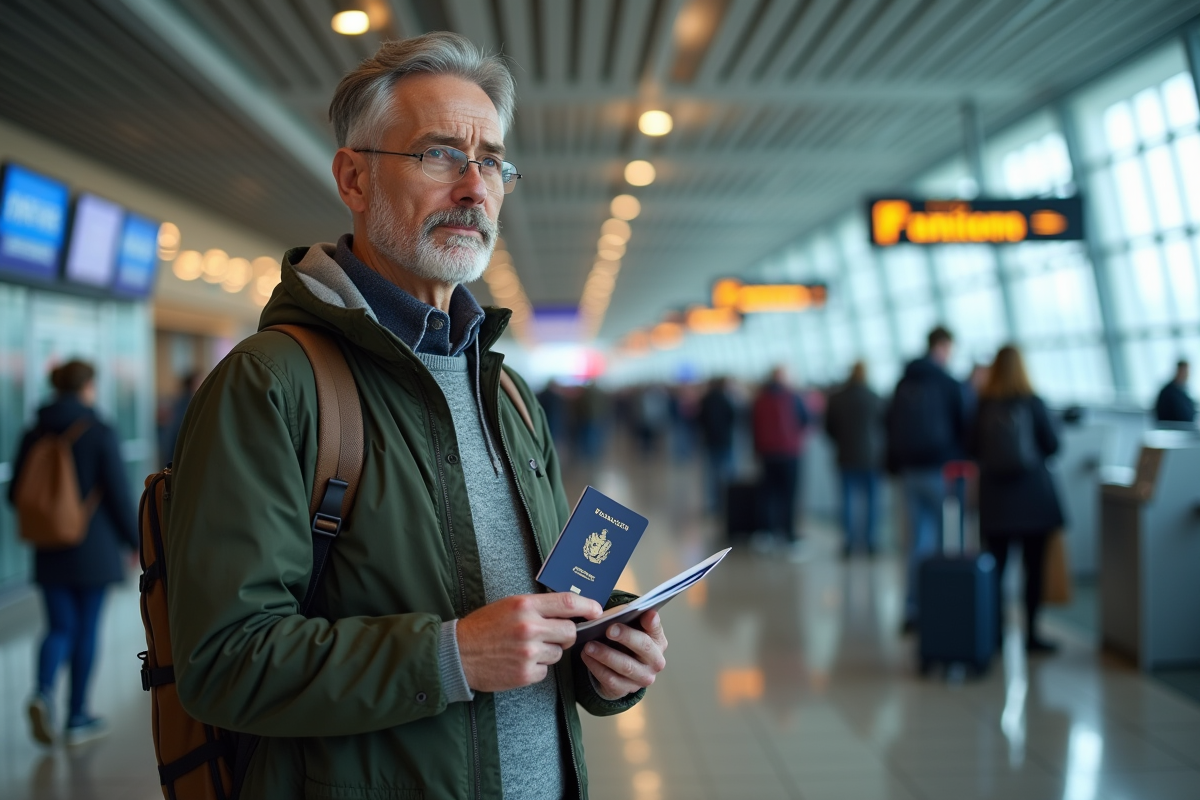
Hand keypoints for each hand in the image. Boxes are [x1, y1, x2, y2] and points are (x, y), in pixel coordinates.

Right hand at [457, 593, 601, 692]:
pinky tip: (518, 663)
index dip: (588, 606)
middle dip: (566, 635)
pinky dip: (536, 668)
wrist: (458, 654)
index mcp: (525, 605)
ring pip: (559, 653)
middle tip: (553, 636)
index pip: (568, 602)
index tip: (597, 611)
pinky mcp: (525, 673)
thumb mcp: (509, 606)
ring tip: (525, 649)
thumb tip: (568, 610)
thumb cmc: (483, 627)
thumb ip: (537, 607)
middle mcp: (529, 627)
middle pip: (570, 632)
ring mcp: (528, 652)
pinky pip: (545, 670)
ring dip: (548, 652)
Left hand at [580, 610, 667, 699]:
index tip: (642, 613)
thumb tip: (630, 610)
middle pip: (644, 647)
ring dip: (606, 654)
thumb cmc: (625, 640)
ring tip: (589, 645)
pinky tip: (586, 656)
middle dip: (626, 636)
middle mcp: (655, 662)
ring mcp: (641, 678)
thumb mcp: (630, 627)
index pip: (656, 629)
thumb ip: (632, 617)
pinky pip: (610, 679)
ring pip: (625, 666)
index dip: (650, 622)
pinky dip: (596, 667)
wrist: (617, 667)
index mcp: (658, 641)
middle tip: (609, 629)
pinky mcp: (625, 690)